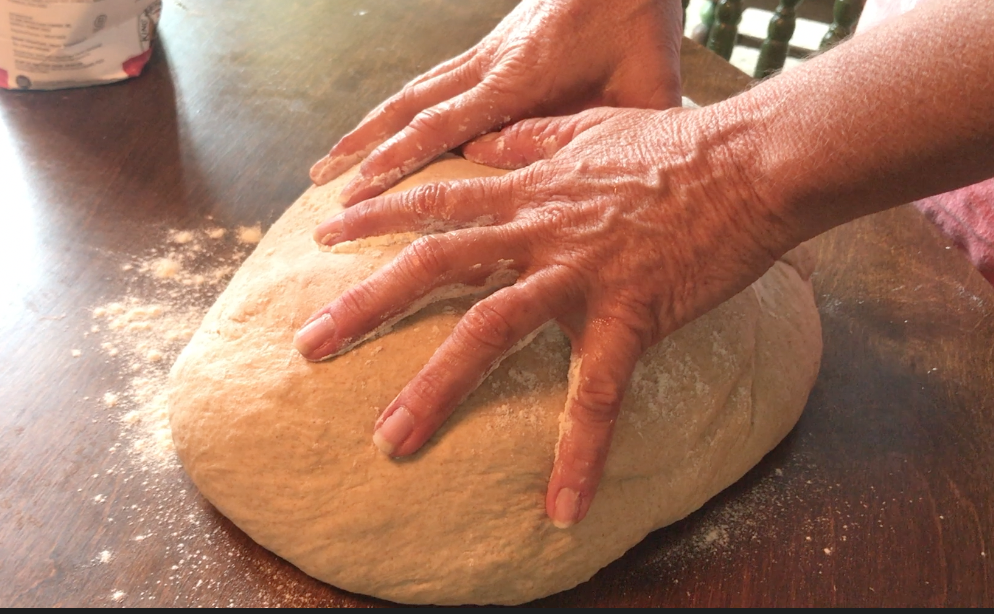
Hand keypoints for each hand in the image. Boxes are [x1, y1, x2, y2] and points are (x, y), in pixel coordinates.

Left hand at [294, 106, 797, 527]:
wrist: (749, 163)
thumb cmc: (674, 147)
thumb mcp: (590, 128)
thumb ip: (533, 134)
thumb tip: (492, 136)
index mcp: (528, 190)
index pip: (435, 199)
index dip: (374, 213)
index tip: (322, 232)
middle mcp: (538, 230)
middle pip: (434, 264)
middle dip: (366, 304)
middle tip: (308, 346)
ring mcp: (579, 274)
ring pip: (490, 329)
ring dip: (435, 388)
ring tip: (390, 441)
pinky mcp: (630, 313)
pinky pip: (599, 394)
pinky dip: (580, 453)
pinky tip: (563, 508)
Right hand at [309, 0, 683, 205]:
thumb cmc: (636, 20)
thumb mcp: (649, 83)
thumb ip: (636, 136)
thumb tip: (640, 192)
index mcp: (519, 80)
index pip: (443, 125)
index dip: (399, 160)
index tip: (358, 193)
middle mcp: (487, 67)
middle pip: (408, 110)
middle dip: (361, 151)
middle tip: (320, 187)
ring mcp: (482, 55)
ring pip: (409, 94)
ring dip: (366, 129)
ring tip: (328, 162)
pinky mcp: (488, 50)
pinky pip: (428, 82)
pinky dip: (396, 110)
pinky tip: (383, 127)